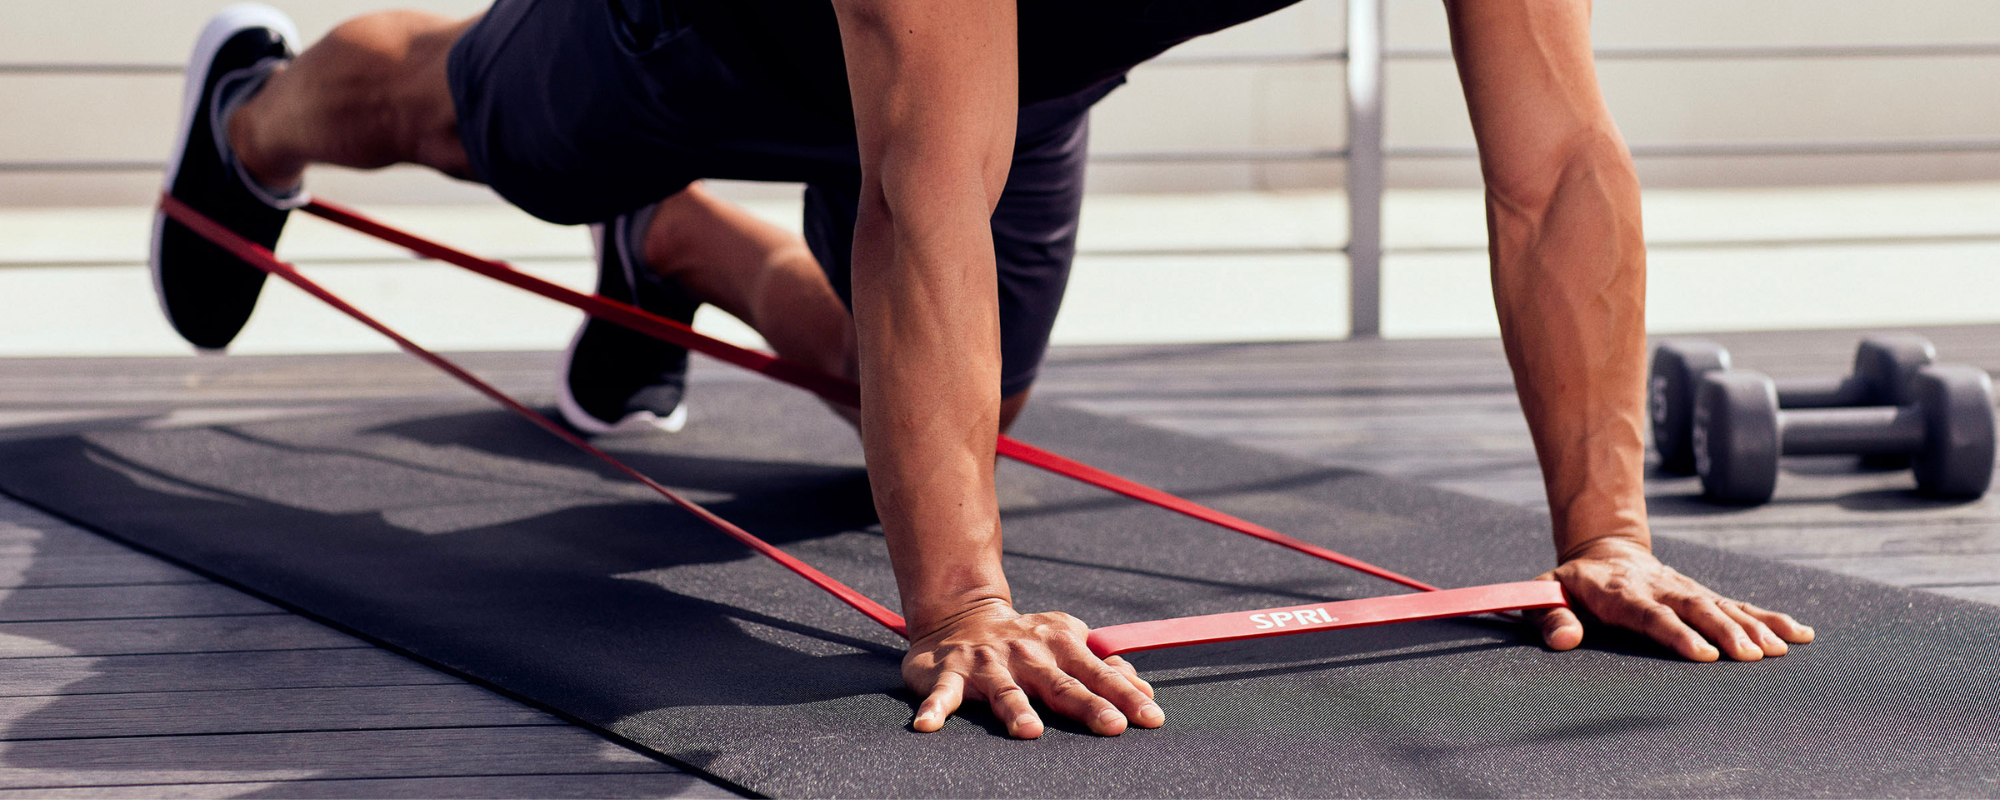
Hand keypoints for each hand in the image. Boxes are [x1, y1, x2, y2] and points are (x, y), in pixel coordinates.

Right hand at [903, 601, 1163, 738]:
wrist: (962, 613)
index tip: (1151, 717)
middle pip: (1062, 685)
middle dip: (1089, 705)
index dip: (1126, 695)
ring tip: (1029, 731)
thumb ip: (1103, 668)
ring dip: (1016, 710)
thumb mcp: (1067, 644)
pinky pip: (942, 694)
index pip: (1099, 674)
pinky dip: (934, 709)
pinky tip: (927, 726)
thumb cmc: (1026, 640)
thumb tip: (1144, 689)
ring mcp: (988, 663)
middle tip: (1113, 726)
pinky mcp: (949, 673)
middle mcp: (1027, 654)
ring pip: (1005, 691)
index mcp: (1060, 646)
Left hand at [1532, 538, 1814, 661]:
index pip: (1651, 615)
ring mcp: (1685, 590)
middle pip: (1696, 608)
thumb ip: (1549, 615)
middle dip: (1725, 631)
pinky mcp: (1703, 594)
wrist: (1603, 552)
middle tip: (1752, 656)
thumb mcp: (1547, 593)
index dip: (1677, 633)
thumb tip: (1564, 639)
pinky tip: (1800, 634)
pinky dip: (1770, 618)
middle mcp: (1660, 588)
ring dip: (1753, 627)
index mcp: (1621, 593)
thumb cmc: (1571, 585)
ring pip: (1723, 606)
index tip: (1703, 654)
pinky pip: (1739, 605)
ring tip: (1781, 650)